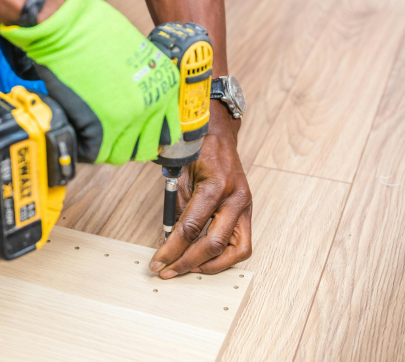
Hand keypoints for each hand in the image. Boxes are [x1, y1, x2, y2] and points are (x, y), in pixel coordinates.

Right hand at [0, 0, 180, 164]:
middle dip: (128, 143)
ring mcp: (128, 118)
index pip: (167, 129)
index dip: (150, 134)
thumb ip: (143, 81)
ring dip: (106, 147)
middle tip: (111, 135)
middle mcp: (152, 105)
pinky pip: (95, 153)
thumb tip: (135, 101)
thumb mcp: (137, 53)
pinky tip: (80, 130)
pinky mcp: (101, 127)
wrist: (69, 26)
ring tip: (93, 132)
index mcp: (165, 86)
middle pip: (145, 147)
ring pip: (120, 154)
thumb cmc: (96, 31)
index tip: (137, 134)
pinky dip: (85, 146)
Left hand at [149, 101, 252, 277]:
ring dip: (210, 265)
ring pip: (236, 250)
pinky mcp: (247, 212)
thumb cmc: (198, 150)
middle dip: (188, 262)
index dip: (171, 249)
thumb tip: (168, 241)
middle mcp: (236, 197)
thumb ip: (177, 210)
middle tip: (168, 271)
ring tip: (187, 268)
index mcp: (216, 185)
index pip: (191, 228)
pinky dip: (223, 256)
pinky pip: (241, 244)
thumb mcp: (179, 176)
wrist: (218, 133)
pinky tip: (204, 259)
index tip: (157, 262)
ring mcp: (246, 206)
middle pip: (214, 244)